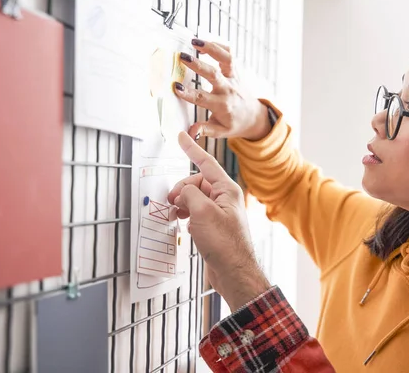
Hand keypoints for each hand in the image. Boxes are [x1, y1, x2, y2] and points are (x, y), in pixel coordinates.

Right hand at [168, 132, 270, 310]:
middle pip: (197, 182)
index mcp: (226, 190)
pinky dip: (188, 216)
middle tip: (174, 203)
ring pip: (195, 199)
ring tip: (177, 215)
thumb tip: (184, 192)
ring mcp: (220, 214)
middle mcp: (225, 199)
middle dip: (182, 189)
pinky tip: (186, 226)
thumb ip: (190, 194)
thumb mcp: (202, 212)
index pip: (206, 162)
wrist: (234, 272)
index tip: (181, 136)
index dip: (191, 149)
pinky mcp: (215, 228)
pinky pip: (197, 213)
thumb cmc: (224, 244)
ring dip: (183, 204)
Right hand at [173, 40, 271, 140]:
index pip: (203, 98)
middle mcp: (228, 90)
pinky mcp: (235, 71)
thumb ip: (205, 130)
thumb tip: (190, 133)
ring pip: (226, 59)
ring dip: (211, 48)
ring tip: (194, 42)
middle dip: (198, 65)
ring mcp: (233, 78)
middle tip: (182, 57)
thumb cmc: (235, 124)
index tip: (176, 87)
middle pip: (214, 74)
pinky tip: (205, 43)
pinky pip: (229, 54)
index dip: (189, 93)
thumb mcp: (220, 131)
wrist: (253, 117)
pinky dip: (219, 46)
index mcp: (222, 105)